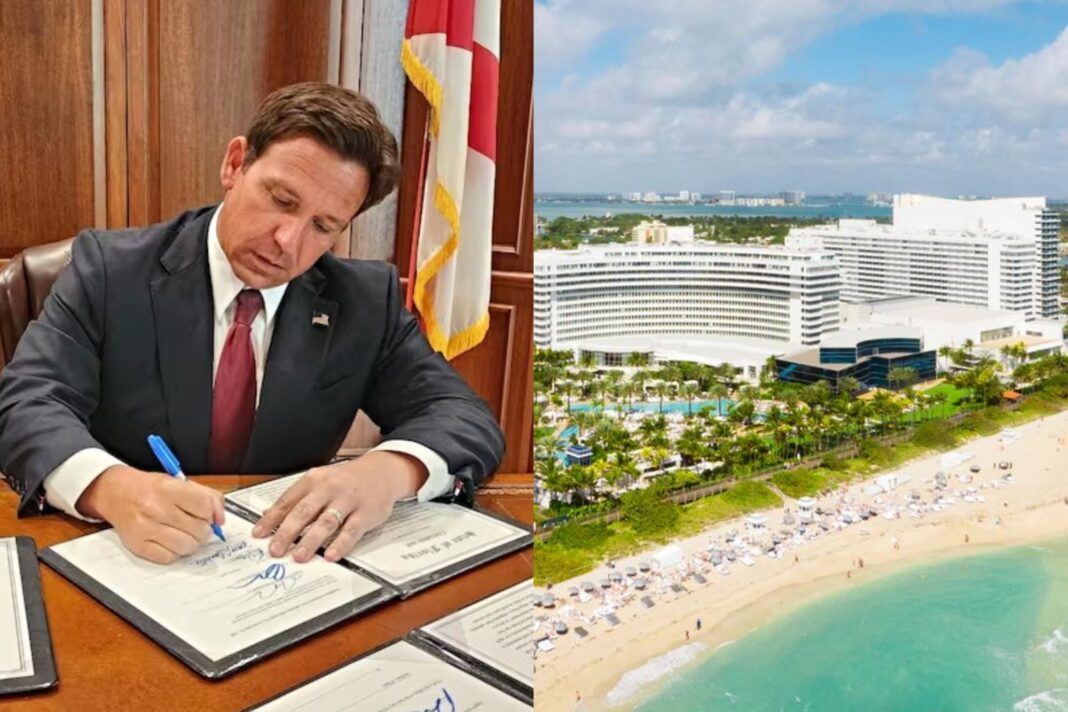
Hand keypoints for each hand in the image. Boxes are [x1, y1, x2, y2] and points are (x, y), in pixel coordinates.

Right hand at [77, 465, 225, 563]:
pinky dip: (174, 552)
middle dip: (203, 529)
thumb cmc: (151, 488)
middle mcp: (157, 509)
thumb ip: (207, 496)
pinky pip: (169, 558)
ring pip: (187, 547)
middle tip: (195, 524)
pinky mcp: (138, 545)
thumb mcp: (179, 482)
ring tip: (183, 533)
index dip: (211, 513)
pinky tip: (169, 540)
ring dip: (191, 542)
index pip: (205, 507)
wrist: (115, 493)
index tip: (206, 514)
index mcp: (169, 489)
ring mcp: (146, 529)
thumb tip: (221, 519)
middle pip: (200, 530)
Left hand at [252, 451, 426, 562]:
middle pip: (304, 511)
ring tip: (299, 556)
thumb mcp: (320, 481)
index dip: (271, 519)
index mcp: (314, 480)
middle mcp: (330, 488)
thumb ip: (298, 498)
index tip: (259, 535)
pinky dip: (340, 544)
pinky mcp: (366, 513)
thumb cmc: (347, 479)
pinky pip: (351, 530)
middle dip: (287, 532)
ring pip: (326, 521)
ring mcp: (349, 500)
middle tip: (276, 550)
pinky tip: (330, 555)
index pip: (288, 500)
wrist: (382, 471)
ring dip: (311, 540)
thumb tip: (270, 517)